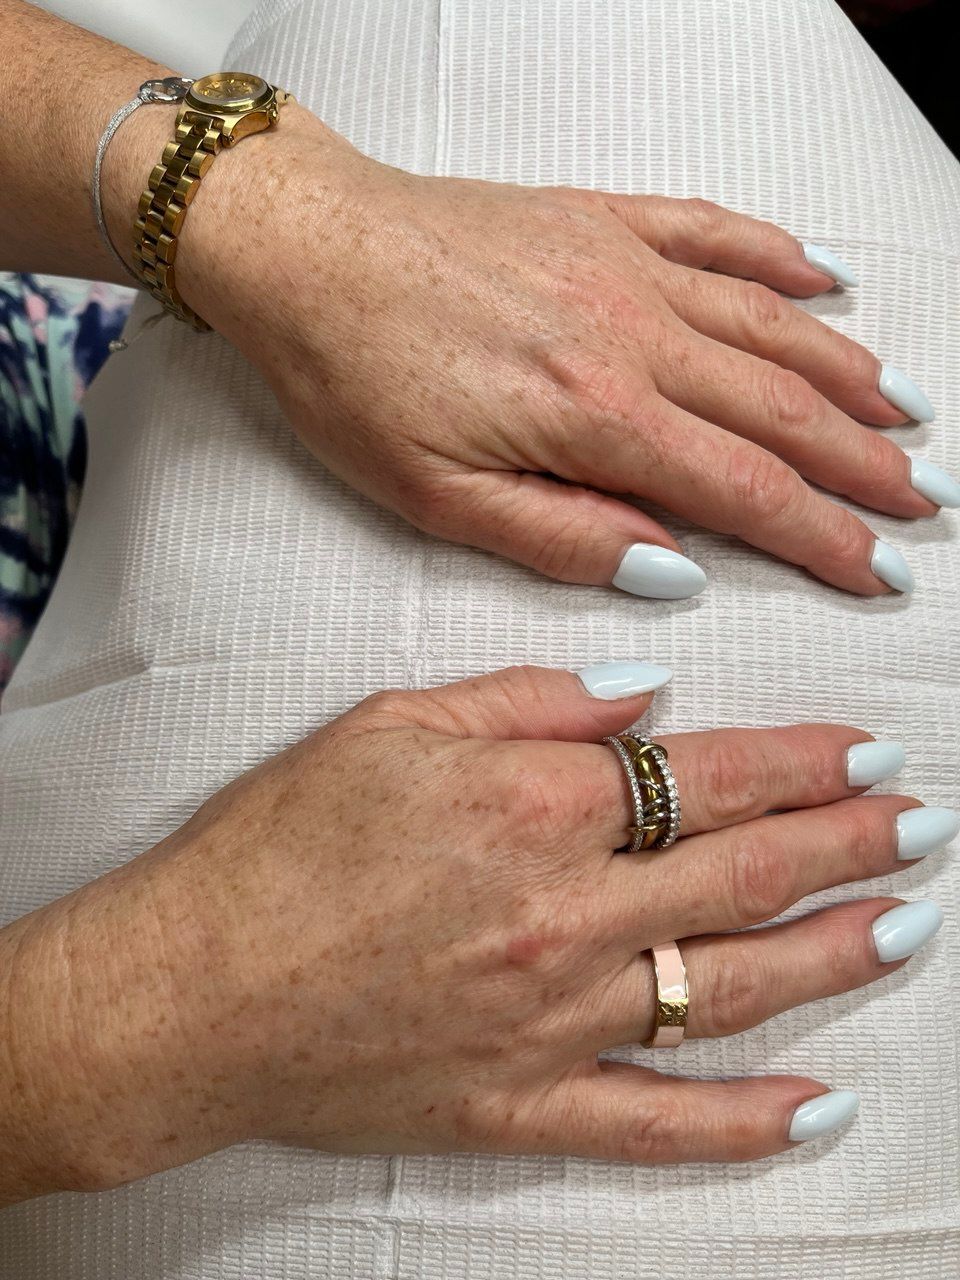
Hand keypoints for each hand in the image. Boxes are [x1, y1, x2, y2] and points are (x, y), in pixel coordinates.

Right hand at [28, 663, 950, 1192]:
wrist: (190, 990)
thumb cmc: (275, 845)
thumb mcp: (389, 725)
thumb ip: (527, 700)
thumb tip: (641, 689)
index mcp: (535, 805)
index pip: (709, 775)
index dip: (802, 761)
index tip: (865, 751)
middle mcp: (566, 912)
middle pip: (745, 872)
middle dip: (848, 841)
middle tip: (920, 825)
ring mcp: (554, 1020)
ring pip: (732, 986)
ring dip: (833, 953)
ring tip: (907, 925)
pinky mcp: (522, 1106)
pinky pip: (658, 1123)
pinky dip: (747, 1123)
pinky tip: (821, 1108)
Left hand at [188, 107, 955, 599]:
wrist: (301, 249)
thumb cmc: (351, 379)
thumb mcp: (435, 497)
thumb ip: (562, 537)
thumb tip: (673, 570)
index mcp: (593, 418)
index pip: (743, 494)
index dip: (823, 539)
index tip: (879, 571)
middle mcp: (631, 334)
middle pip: (780, 412)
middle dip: (863, 466)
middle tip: (925, 502)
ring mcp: (622, 265)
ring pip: (768, 325)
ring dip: (845, 375)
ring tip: (906, 414)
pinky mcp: (599, 219)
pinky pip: (714, 231)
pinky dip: (779, 257)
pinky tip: (826, 283)